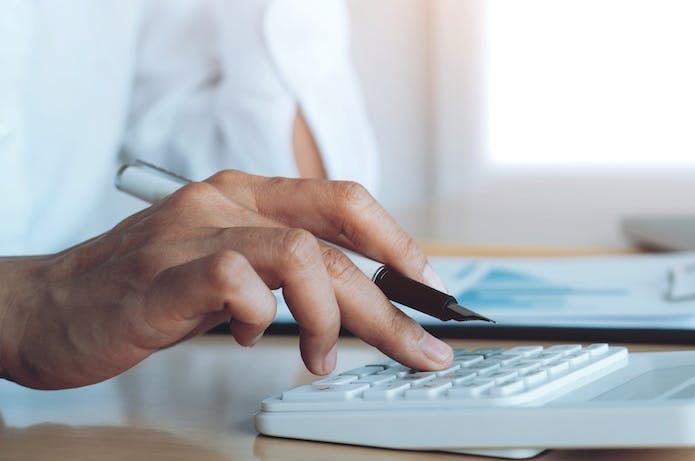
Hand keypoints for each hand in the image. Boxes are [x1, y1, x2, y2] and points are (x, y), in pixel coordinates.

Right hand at [0, 171, 451, 389]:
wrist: (50, 305)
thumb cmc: (145, 287)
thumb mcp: (229, 265)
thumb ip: (283, 270)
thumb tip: (358, 299)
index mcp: (246, 195)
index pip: (343, 200)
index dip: (396, 241)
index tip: (428, 284)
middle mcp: (224, 201)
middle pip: (336, 240)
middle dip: (388, 304)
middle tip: (416, 349)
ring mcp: (192, 233)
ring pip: (300, 255)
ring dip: (331, 317)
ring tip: (322, 356)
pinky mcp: (161, 276)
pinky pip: (236, 282)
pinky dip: (259, 318)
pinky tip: (245, 338)